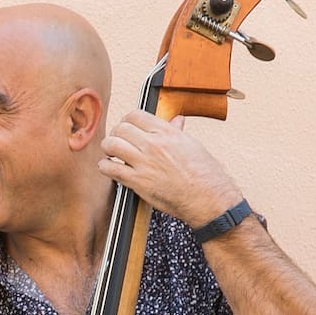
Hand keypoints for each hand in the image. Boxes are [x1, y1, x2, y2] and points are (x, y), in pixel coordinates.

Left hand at [97, 110, 241, 226]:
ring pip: (111, 144)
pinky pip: (110, 168)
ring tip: (112, 154)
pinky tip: (110, 168)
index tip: (126, 127)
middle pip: (120, 128)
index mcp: (168, 133)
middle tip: (118, 141)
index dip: (126, 120)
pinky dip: (105, 167)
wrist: (210, 199)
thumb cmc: (206, 175)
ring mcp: (145, 162)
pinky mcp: (138, 181)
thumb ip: (177, 132)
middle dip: (116, 134)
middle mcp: (155, 144)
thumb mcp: (193, 146)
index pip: (135, 115)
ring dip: (108, 148)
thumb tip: (176, 120)